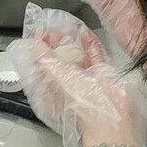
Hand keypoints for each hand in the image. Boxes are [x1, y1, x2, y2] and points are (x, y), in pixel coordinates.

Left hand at [10, 6, 146, 146]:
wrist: (112, 118)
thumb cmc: (84, 105)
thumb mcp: (59, 78)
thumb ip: (45, 59)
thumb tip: (33, 43)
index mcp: (53, 86)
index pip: (42, 64)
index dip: (39, 47)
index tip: (40, 32)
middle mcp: (68, 83)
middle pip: (59, 59)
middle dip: (55, 42)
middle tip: (55, 29)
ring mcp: (85, 79)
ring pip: (77, 56)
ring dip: (72, 41)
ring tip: (68, 28)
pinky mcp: (102, 75)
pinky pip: (94, 56)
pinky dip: (90, 44)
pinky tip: (85, 33)